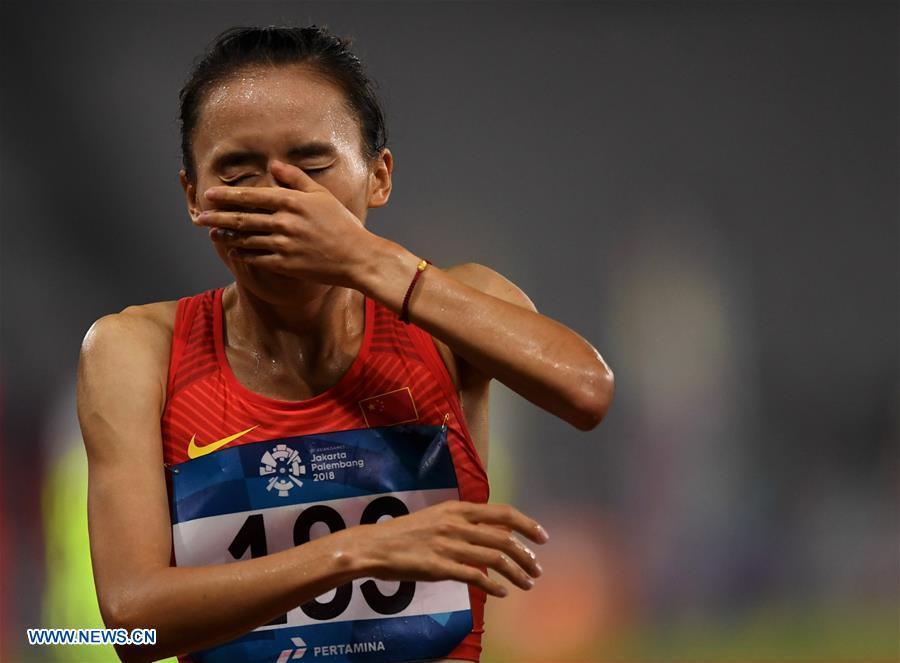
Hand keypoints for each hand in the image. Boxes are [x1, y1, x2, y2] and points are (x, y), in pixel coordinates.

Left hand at [194, 159, 377, 286]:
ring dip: (227, 237)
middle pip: (243, 219)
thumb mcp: (322, 195)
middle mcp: (285, 222)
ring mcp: (284, 245)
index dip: (227, 196)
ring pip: (247, 240)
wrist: (357, 257)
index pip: (251, 197)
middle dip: (217, 218)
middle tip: (199, 217)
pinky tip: (233, 251)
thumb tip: (273, 165)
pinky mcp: (286, 264)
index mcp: (292, 202)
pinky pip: (257, 259)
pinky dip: (243, 254)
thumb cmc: (342, 224)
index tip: (209, 195)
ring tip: (212, 233)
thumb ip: (296, 179)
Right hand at [350, 500, 548, 597]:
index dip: (527, 524)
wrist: (376, 546)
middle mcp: (457, 525)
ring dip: (516, 573)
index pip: (503, 513)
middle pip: (504, 539)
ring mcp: (449, 546)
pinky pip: (475, 577)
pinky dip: (493, 586)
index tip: (543, 537)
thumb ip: (465, 523)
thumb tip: (494, 532)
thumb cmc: (406, 532)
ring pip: (494, 560)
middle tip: (538, 569)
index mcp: (458, 509)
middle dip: (526, 556)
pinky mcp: (441, 568)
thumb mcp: (438, 517)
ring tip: (527, 583)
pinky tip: (501, 593)